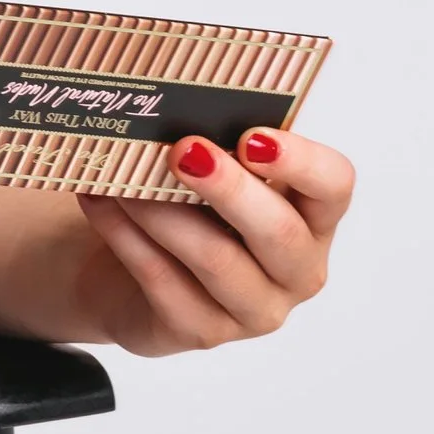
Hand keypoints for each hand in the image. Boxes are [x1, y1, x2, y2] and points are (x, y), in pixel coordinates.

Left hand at [78, 127, 352, 357]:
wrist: (128, 275)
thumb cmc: (185, 209)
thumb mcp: (210, 172)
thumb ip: (213, 141)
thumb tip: (173, 102)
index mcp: (312, 217)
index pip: (334, 186)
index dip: (301, 162)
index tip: (252, 137)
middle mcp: (296, 269)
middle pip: (279, 232)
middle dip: (229, 188)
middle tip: (183, 150)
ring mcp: (253, 309)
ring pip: (216, 259)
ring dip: (163, 211)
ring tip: (120, 176)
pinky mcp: (202, 331)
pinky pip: (164, 282)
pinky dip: (127, 237)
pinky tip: (99, 202)